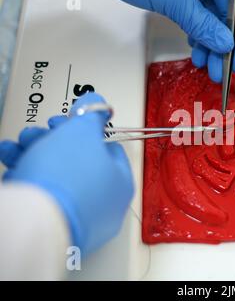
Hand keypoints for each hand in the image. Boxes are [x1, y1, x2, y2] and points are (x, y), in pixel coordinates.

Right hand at [0, 93, 133, 254]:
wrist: (36, 221)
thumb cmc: (65, 175)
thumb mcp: (82, 131)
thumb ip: (91, 114)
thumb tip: (96, 103)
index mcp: (121, 181)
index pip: (108, 147)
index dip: (84, 129)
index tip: (64, 123)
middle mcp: (107, 205)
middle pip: (80, 162)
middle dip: (53, 141)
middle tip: (36, 134)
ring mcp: (83, 221)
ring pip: (60, 179)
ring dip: (36, 156)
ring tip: (16, 148)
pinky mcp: (59, 230)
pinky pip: (48, 199)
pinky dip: (32, 180)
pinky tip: (15, 169)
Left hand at [94, 0, 234, 82]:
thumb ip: (201, 22)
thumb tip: (224, 43)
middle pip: (224, 15)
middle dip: (223, 45)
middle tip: (223, 69)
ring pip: (209, 18)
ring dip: (209, 44)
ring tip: (207, 64)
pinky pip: (194, 16)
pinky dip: (196, 34)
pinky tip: (196, 48)